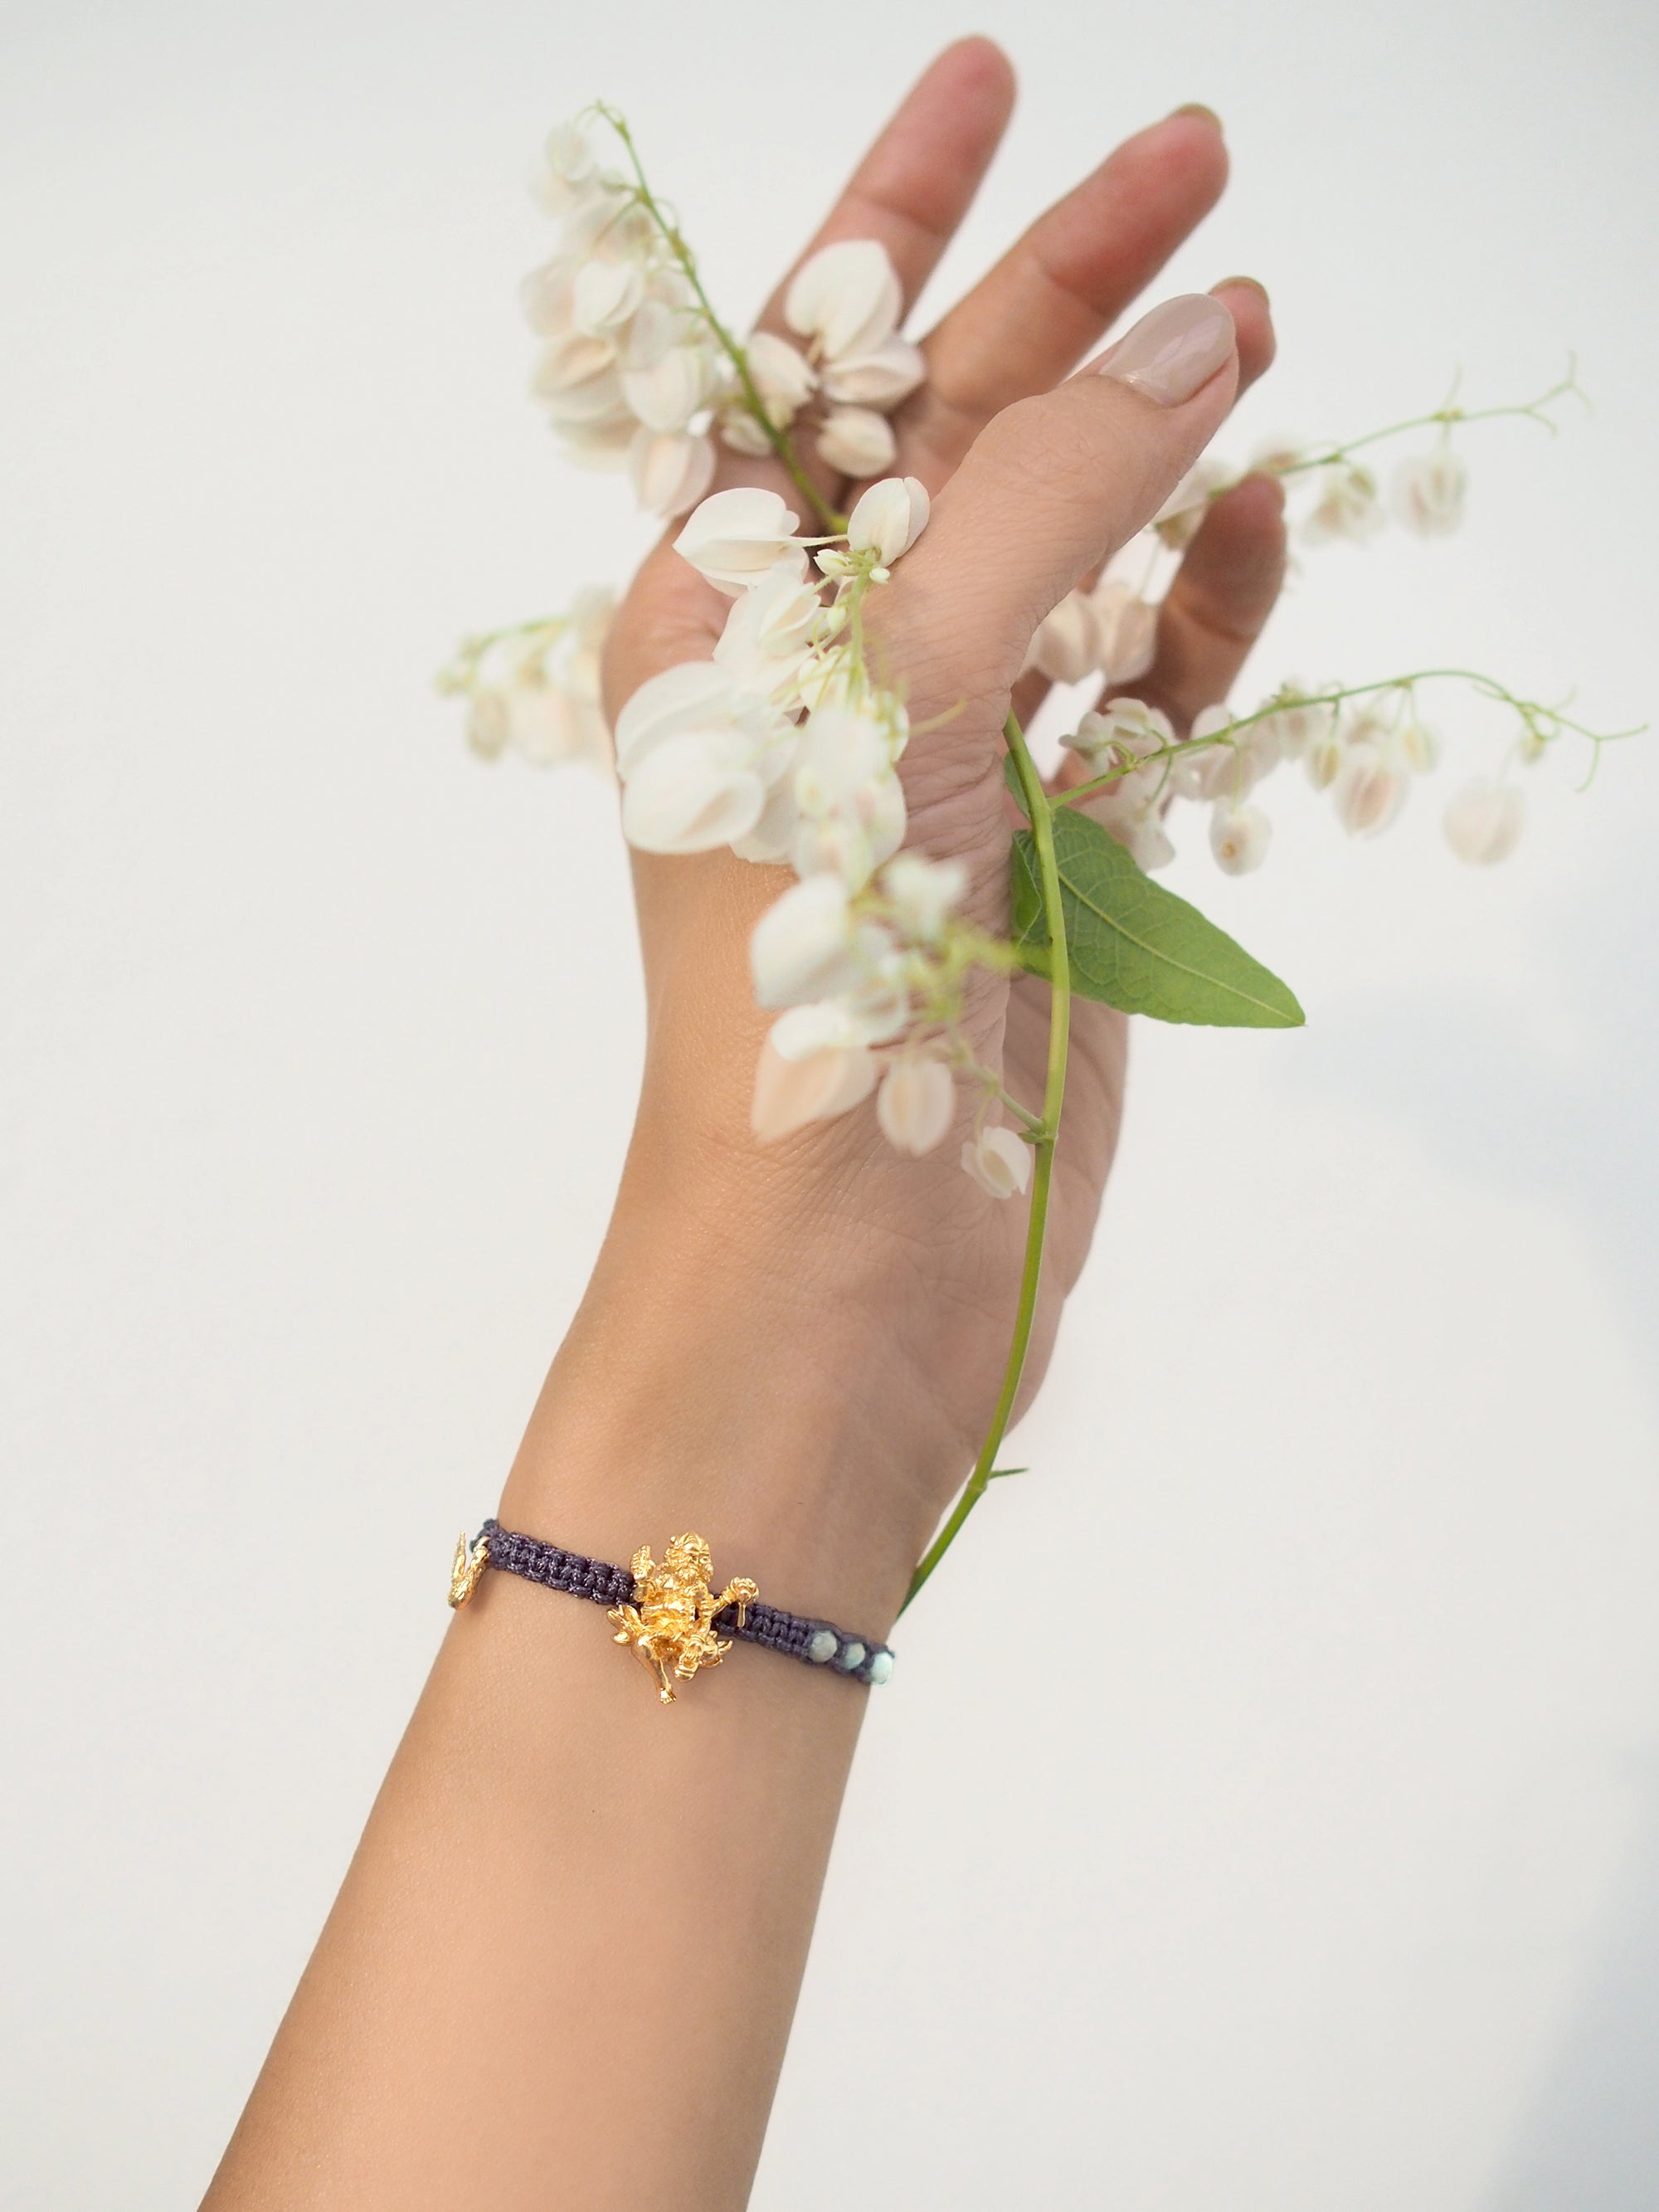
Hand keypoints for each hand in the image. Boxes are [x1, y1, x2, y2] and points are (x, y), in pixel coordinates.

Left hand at [512, 41, 1285, 1616]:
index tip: (992, 79)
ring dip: (1154, 444)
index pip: (805, 369)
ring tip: (1251, 322)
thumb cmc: (815, 968)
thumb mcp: (905, 683)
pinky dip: (1203, 606)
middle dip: (1065, 296)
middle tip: (1197, 157)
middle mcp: (829, 672)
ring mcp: (949, 758)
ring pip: (1069, 553)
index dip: (896, 219)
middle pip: (958, 433)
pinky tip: (1259, 520)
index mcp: (720, 614)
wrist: (853, 1254)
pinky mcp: (1053, 847)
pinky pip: (1143, 688)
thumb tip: (1202, 331)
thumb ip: (1052, 497)